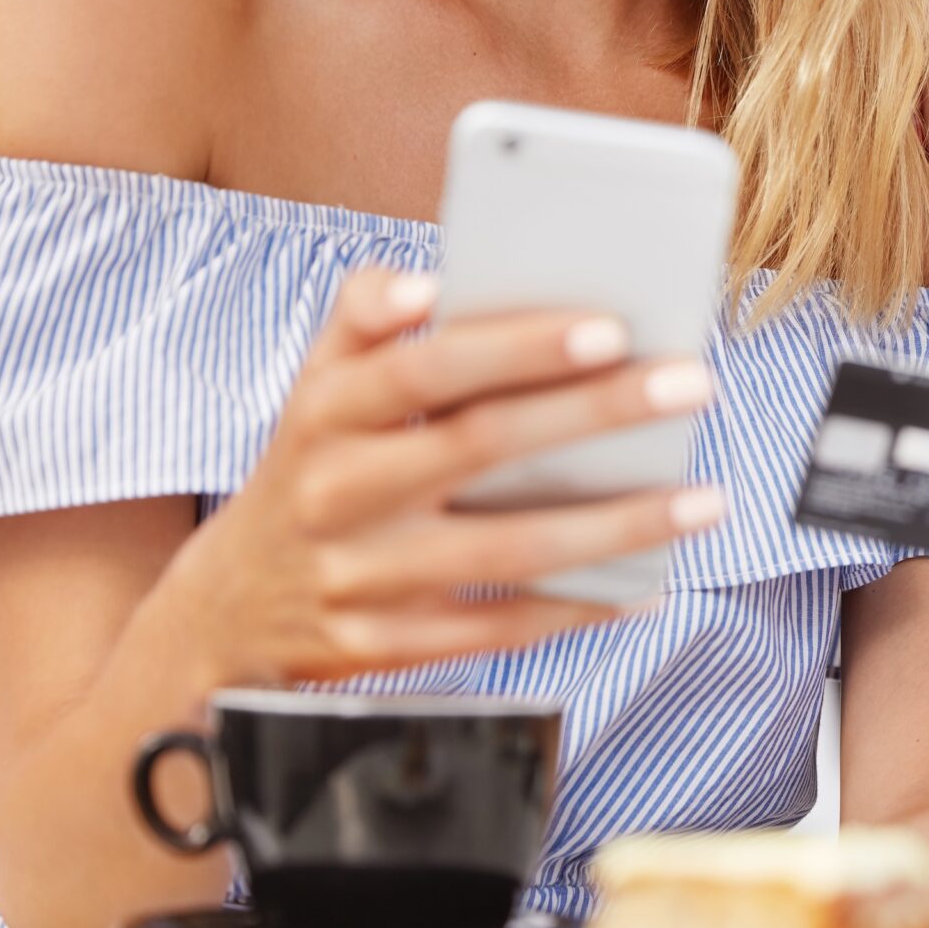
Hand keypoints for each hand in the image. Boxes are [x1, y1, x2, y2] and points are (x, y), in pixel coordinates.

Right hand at [171, 268, 724, 684]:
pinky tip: (646, 585)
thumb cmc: (309, 471)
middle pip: (482, 446)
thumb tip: (426, 279)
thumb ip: (363, 317)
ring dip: (617, 525)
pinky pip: (500, 629)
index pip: (426, 369)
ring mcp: (362, 579)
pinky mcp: (387, 648)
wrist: (223, 614)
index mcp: (325, 414)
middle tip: (692, 384)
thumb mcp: (313, 388)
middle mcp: (339, 494)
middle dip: (598, 413)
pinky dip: (577, 609)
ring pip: (507, 551)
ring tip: (705, 498)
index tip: (609, 327)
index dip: (515, 348)